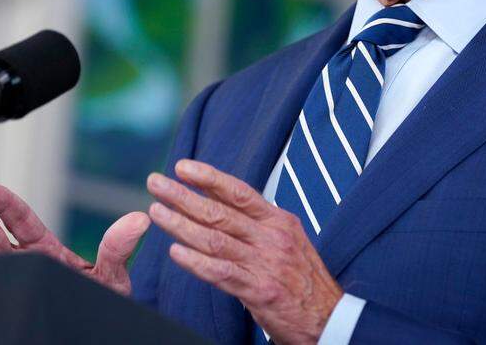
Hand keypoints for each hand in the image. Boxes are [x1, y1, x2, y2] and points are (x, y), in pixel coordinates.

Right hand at [0, 182, 149, 296]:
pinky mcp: (18, 306)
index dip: (4, 204)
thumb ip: (118, 248)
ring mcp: (21, 286)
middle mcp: (28, 267)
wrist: (102, 333)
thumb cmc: (104, 304)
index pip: (22, 222)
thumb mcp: (113, 275)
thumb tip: (140, 220)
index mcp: (48, 251)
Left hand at [147, 159, 342, 344]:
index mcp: (278, 221)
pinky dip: (196, 262)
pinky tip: (175, 253)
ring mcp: (265, 263)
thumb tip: (224, 202)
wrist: (330, 317)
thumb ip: (258, 223)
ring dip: (181, 224)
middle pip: (219, 211)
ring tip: (156, 212)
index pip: (238, 192)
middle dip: (183, 195)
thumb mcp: (288, 240)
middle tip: (155, 183)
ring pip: (215, 239)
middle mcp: (271, 237)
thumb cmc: (304, 279)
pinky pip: (221, 273)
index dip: (209, 177)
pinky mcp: (260, 290)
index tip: (182, 166)